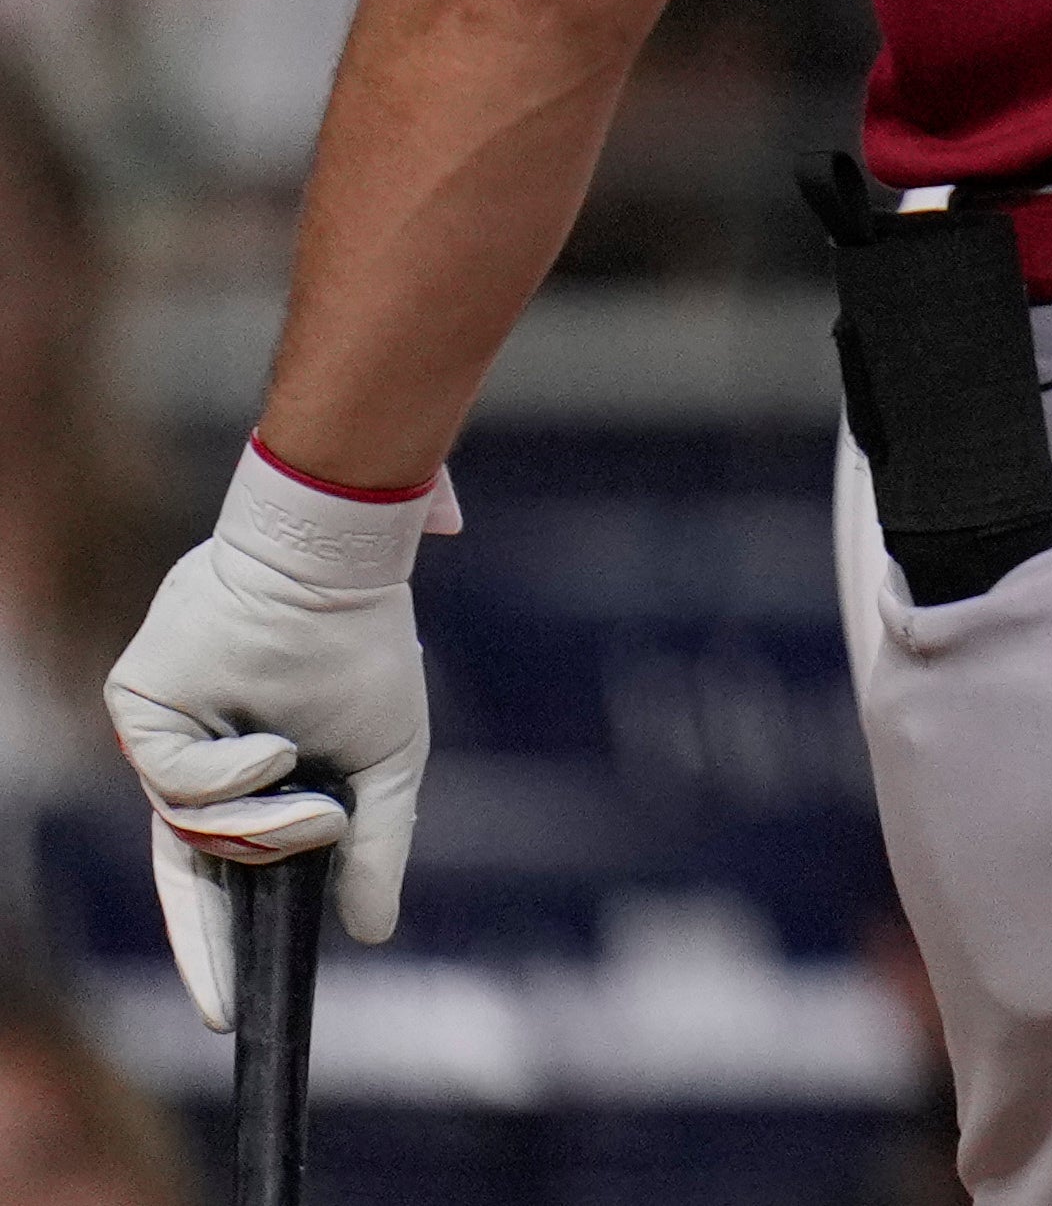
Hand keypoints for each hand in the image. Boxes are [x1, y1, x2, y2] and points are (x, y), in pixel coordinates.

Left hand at [107, 446, 450, 1026]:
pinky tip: (274, 751)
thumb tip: (373, 931)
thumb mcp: (387, 765)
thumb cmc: (363, 651)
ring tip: (315, 803)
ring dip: (258, 832)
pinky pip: (170, 781)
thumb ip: (376, 847)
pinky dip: (228, 779)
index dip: (222, 940)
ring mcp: (161, 737)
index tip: (233, 1011)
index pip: (220, 874)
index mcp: (247, 779)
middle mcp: (194, 764)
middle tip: (221, 1006)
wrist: (333, 569)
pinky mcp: (137, 706)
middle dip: (203, 945)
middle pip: (184, 872)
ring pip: (189, 831)